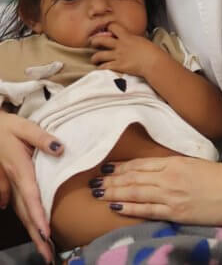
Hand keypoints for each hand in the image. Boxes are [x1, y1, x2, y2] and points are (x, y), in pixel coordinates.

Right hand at [0, 112, 63, 262]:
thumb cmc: (6, 126)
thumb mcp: (24, 126)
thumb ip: (42, 137)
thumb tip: (60, 149)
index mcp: (19, 168)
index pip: (31, 197)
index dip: (38, 216)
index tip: (46, 233)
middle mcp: (12, 180)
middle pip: (25, 212)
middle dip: (37, 235)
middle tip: (47, 256)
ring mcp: (6, 184)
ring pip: (19, 211)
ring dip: (31, 230)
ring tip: (43, 247)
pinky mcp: (5, 183)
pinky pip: (15, 204)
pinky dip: (25, 216)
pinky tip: (32, 226)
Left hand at [90, 22, 161, 77]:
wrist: (154, 62)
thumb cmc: (152, 52)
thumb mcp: (142, 40)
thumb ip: (134, 40)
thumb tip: (134, 40)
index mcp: (127, 37)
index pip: (113, 26)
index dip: (108, 27)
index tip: (107, 29)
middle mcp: (120, 45)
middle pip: (101, 40)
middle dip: (94, 41)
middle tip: (93, 43)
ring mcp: (118, 56)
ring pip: (99, 55)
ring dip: (94, 58)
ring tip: (94, 59)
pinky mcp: (118, 66)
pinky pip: (104, 67)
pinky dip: (101, 68)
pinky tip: (100, 68)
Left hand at [92, 156, 221, 225]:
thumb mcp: (200, 165)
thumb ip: (180, 167)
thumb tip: (165, 170)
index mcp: (177, 162)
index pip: (142, 164)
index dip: (122, 167)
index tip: (107, 168)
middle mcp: (170, 176)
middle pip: (134, 177)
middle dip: (112, 180)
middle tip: (93, 182)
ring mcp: (172, 194)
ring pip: (136, 192)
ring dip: (115, 192)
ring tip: (98, 192)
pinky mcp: (176, 212)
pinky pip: (148, 210)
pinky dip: (130, 208)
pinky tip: (116, 207)